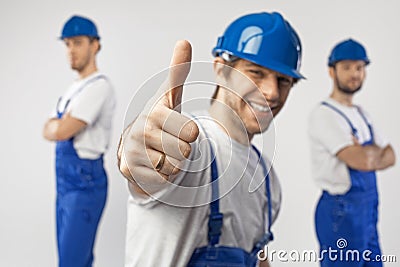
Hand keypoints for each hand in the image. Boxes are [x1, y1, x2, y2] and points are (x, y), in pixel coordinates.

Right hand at [118, 40, 198, 193]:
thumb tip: (184, 41)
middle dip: (181, 149)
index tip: (175, 125)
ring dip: (172, 162)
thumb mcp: (170, 96)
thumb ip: (178, 71)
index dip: (189, 132)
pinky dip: (162, 175)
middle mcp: (141, 132)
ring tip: (159, 151)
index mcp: (155, 113)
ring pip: (175, 167)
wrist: (135, 143)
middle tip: (167, 140)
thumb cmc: (158, 119)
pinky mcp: (130, 171)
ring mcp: (133, 152)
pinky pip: (163, 179)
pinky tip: (152, 163)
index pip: (192, 133)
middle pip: (184, 151)